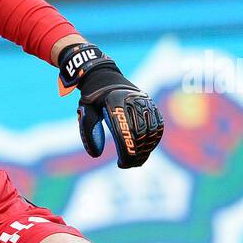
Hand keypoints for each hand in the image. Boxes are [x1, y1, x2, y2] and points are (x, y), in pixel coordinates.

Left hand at [58, 43, 162, 168]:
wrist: (104, 77)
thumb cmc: (92, 97)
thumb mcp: (84, 111)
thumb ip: (88, 131)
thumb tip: (95, 154)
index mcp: (114, 102)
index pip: (124, 132)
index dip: (126, 151)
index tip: (121, 164)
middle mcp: (132, 101)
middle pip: (139, 134)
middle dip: (136, 154)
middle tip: (128, 165)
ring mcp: (144, 101)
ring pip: (151, 131)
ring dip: (146, 149)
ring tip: (137, 160)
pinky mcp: (150, 104)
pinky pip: (157, 124)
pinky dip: (154, 139)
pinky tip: (146, 150)